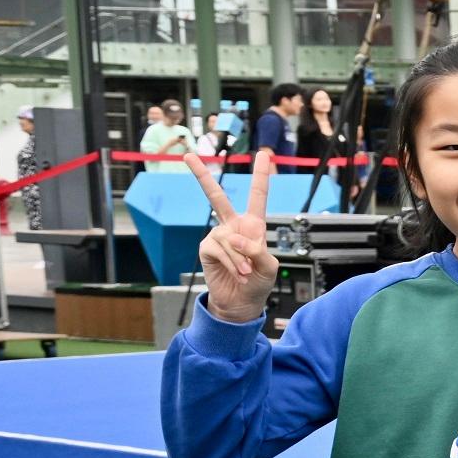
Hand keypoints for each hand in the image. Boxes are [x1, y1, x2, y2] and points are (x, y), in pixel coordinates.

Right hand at [185, 149, 276, 322]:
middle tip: (188, 155)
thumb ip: (257, 250)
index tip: (264, 154)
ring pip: (227, 238)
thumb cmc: (259, 283)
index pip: (257, 197)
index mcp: (253, 226)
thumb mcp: (269, 267)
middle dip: (201, 176)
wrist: (241, 302)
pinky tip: (236, 273)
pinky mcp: (206, 248)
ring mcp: (218, 236)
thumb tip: (233, 237)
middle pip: (216, 197)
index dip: (260, 176)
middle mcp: (233, 226)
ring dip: (240, 259)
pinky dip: (230, 262)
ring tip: (246, 273)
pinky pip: (218, 249)